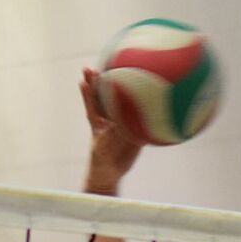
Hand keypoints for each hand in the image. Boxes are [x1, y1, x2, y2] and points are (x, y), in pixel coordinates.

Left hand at [80, 67, 143, 193]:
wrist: (110, 174)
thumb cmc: (101, 162)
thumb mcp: (103, 147)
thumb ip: (112, 134)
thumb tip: (120, 123)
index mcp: (97, 121)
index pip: (93, 101)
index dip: (89, 88)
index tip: (86, 74)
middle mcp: (108, 120)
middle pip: (105, 97)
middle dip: (102, 81)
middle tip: (99, 66)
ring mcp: (121, 125)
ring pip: (123, 105)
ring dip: (125, 92)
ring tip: (128, 74)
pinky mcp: (133, 133)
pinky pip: (139, 120)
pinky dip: (145, 111)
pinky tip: (154, 101)